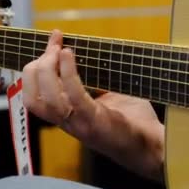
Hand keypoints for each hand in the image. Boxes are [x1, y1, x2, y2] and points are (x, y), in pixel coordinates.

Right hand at [22, 30, 164, 180]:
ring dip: (48, 69)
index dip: (35, 68)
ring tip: (61, 50)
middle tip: (54, 45)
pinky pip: (74, 96)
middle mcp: (69, 123)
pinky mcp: (95, 122)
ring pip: (47, 98)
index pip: (35, 95)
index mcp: (68, 117)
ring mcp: (80, 125)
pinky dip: (68, 74)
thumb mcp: (111, 96)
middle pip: (34, 97)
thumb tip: (91, 54)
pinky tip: (69, 55)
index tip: (53, 41)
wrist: (154, 147)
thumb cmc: (136, 121)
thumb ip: (96, 80)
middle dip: (38, 66)